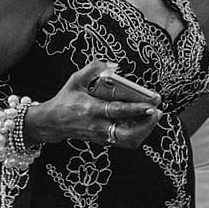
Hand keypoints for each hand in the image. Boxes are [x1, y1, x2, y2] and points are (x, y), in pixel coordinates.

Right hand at [33, 59, 162, 148]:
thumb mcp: (75, 80)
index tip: (152, 104)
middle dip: (146, 125)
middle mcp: (98, 126)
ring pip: (129, 141)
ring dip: (144, 130)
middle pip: (127, 134)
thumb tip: (113, 65)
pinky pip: (125, 141)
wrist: (52, 123)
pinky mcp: (103, 141)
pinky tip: (143, 122)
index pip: (117, 111)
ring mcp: (101, 136)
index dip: (136, 109)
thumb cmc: (65, 100)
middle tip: (157, 112)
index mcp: (91, 109)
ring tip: (153, 116)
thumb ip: (93, 68)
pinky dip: (137, 133)